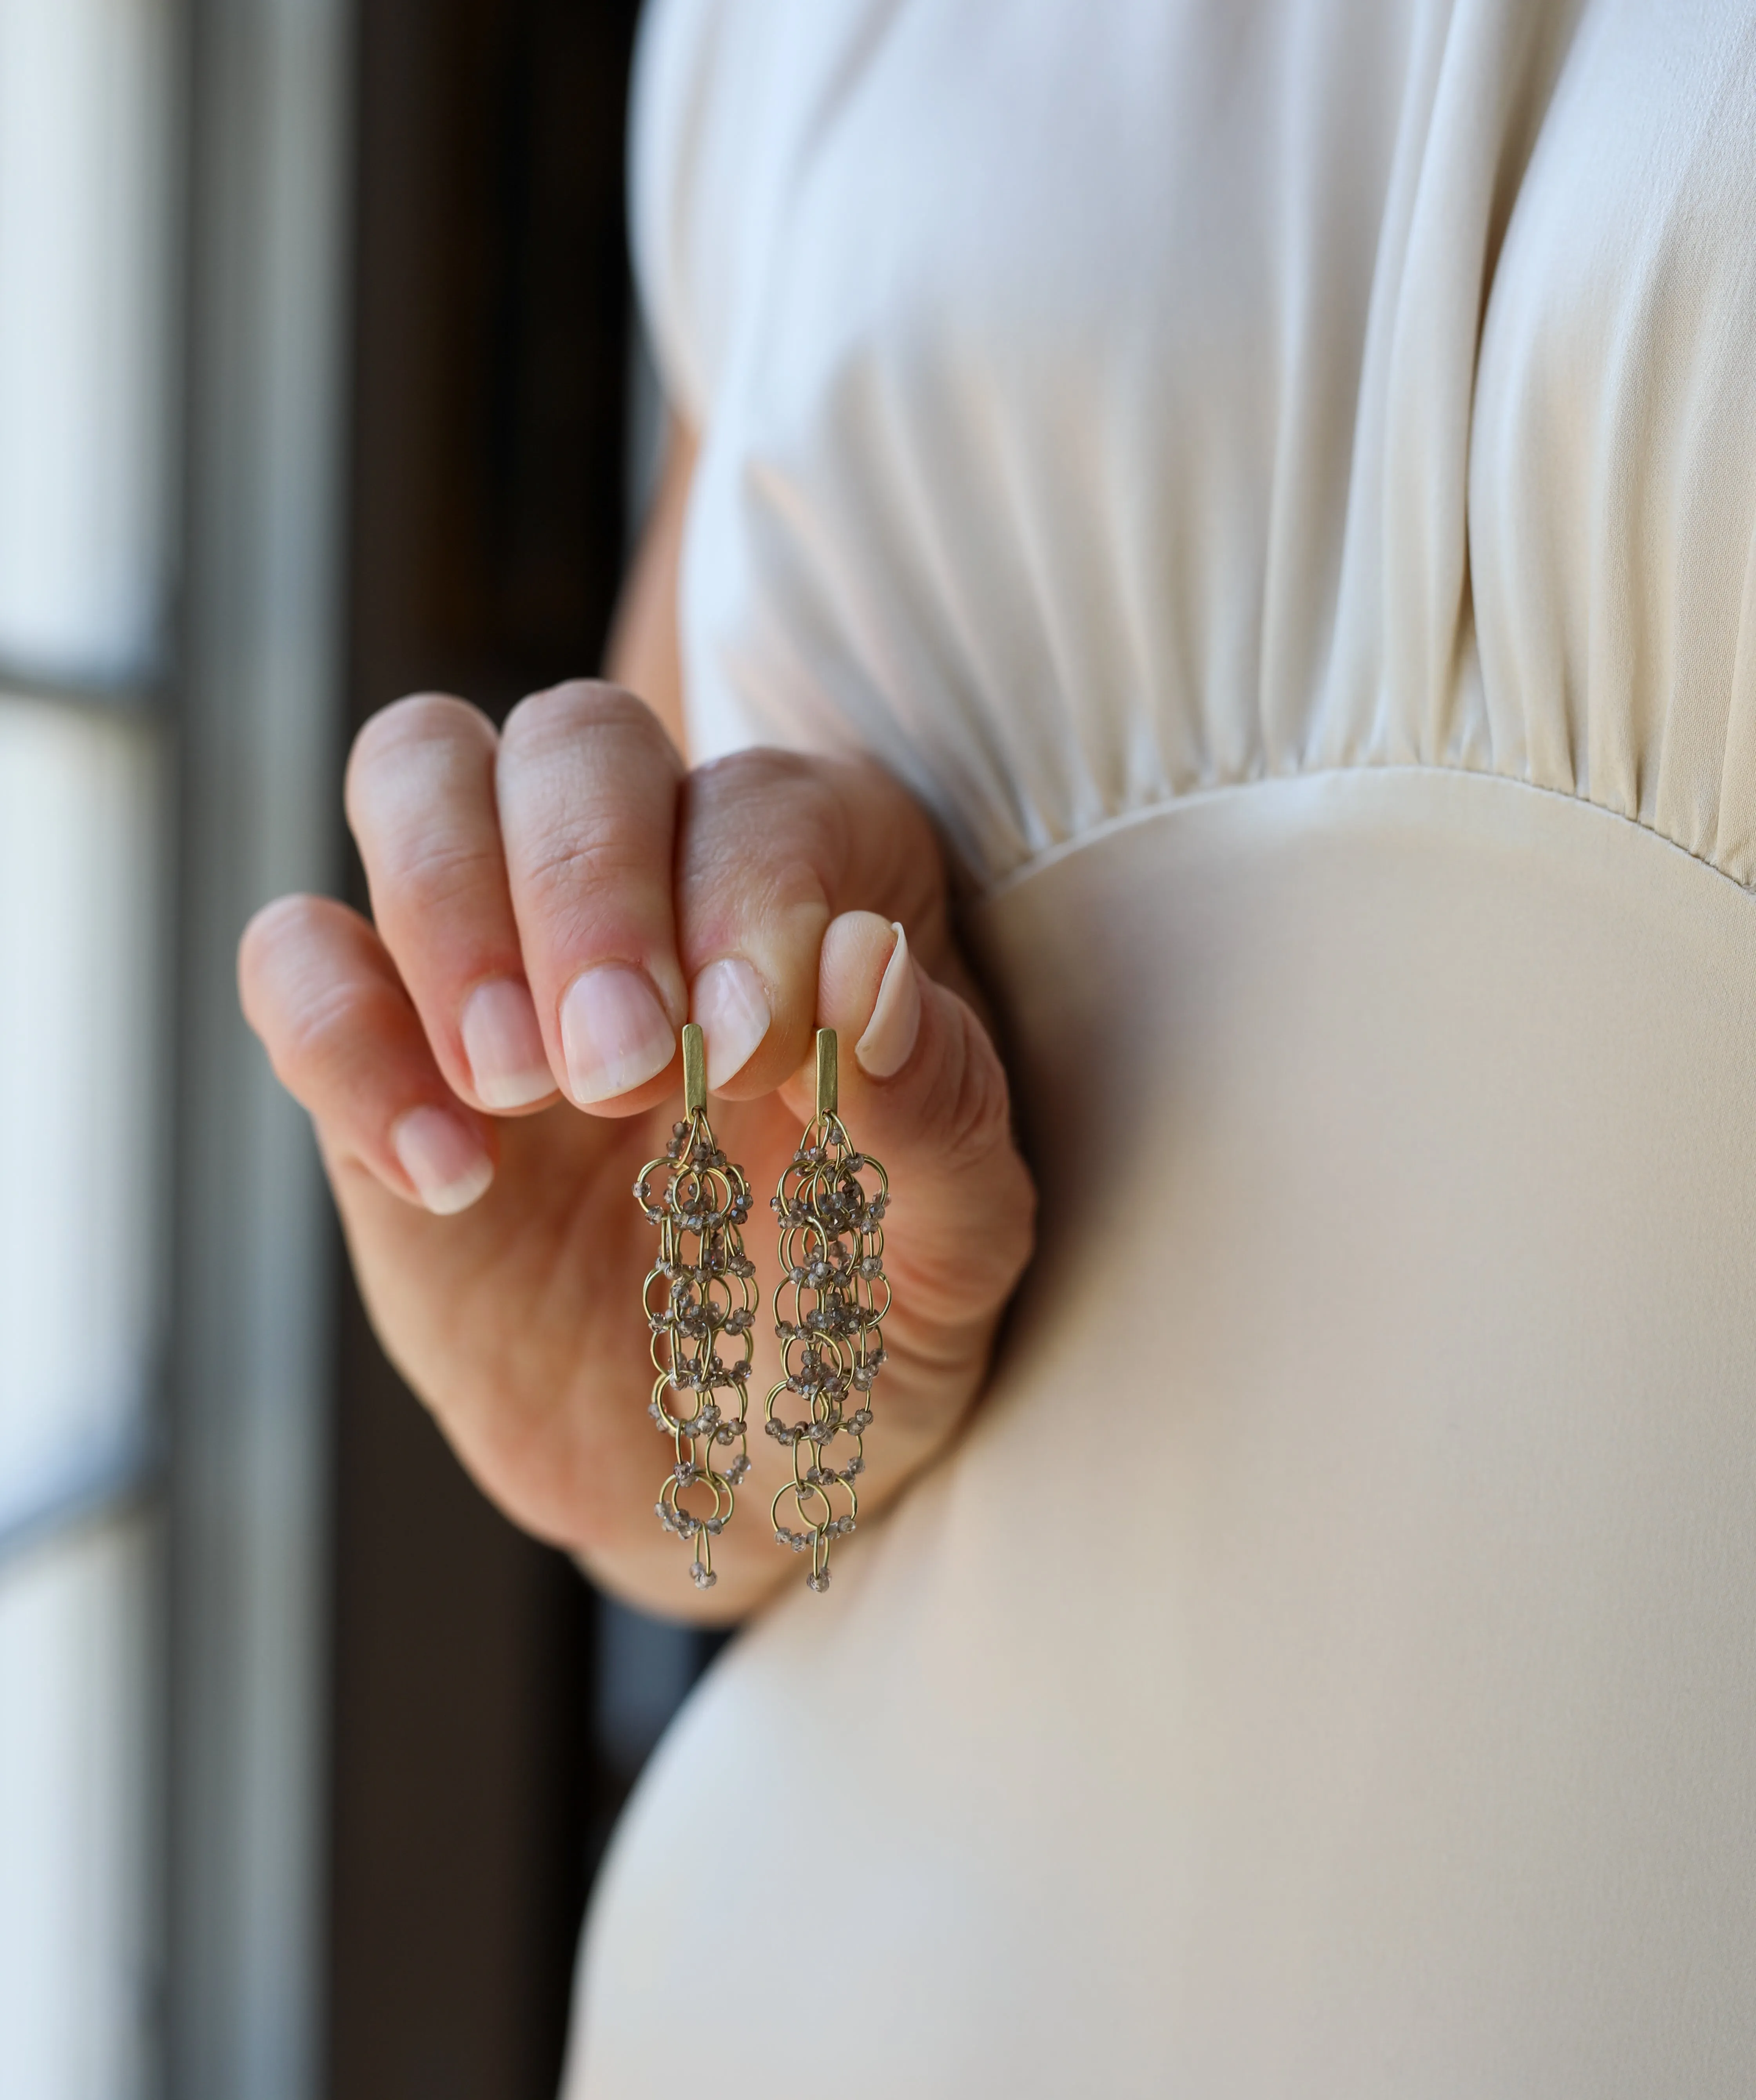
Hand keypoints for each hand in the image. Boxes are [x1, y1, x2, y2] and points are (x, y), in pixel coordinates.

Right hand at [239, 681, 1034, 1617]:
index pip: (765, 807)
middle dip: (583, 882)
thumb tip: (867, 968)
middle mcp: (658, 880)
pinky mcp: (385, 1052)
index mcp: (824, 890)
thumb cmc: (862, 1327)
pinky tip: (444, 1173)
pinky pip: (299, 956)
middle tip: (615, 1066)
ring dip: (452, 913)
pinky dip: (339, 1034)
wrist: (730, 1466)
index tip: (750, 1060)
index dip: (749, 905)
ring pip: (421, 772)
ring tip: (518, 1093)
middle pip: (579, 740)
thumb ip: (942, 1113)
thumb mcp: (956, 1254)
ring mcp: (504, 954)